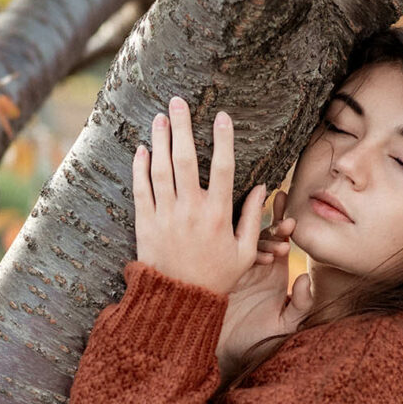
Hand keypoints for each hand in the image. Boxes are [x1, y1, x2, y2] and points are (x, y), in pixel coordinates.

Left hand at [132, 96, 266, 295]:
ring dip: (160, 140)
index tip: (223, 116)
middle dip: (182, 127)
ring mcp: (166, 215)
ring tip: (159, 117)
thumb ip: (252, 218)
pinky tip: (142, 149)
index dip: (224, 139)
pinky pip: (141, 189)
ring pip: (161, 169)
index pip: (225, 168)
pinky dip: (140, 168)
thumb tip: (261, 188)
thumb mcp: (244, 252)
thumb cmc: (216, 277)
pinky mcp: (146, 223)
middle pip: (186, 159)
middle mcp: (191, 210)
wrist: (178, 301)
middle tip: (178, 102)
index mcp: (219, 215)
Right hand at [215, 189, 313, 381]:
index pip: (281, 240)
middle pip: (265, 235)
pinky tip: (263, 261)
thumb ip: (302, 304)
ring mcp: (238, 268)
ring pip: (249, 243)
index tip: (294, 217)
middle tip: (288, 225)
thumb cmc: (259, 340)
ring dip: (266, 241)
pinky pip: (233, 257)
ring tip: (281, 250)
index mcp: (274, 271)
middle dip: (277, 226)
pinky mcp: (224, 275)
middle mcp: (256, 265)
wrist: (230, 355)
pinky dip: (248, 254)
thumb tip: (305, 277)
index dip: (286, 224)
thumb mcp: (288, 324)